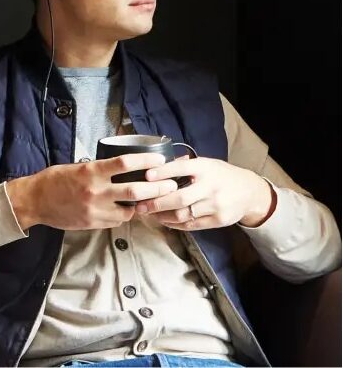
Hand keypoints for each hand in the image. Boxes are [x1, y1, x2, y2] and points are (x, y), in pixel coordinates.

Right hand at [6, 153, 177, 230]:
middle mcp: (96, 191)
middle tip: (171, 184)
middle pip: (135, 190)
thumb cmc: (56, 179)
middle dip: (157, 188)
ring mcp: (95, 210)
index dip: (146, 160)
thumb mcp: (79, 166)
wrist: (35, 201)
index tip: (160, 159)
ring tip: (158, 199)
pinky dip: (127, 214)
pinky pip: (117, 220)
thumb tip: (125, 166)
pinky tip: (131, 209)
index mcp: (92, 171)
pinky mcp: (93, 223)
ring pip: (130, 209)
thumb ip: (100, 168)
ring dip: (145, 204)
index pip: (126, 163)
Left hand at [134, 156, 275, 229]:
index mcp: (206, 168)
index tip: (146, 176)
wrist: (249, 192)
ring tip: (148, 213)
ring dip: (162, 215)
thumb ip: (185, 165)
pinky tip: (163, 220)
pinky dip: (174, 224)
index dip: (163, 172)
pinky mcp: (218, 221)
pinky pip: (191, 225)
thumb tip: (157, 165)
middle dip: (156, 202)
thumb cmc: (221, 175)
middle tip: (140, 204)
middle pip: (179, 197)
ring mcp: (215, 205)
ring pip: (183, 214)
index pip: (181, 168)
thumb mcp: (207, 163)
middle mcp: (211, 186)